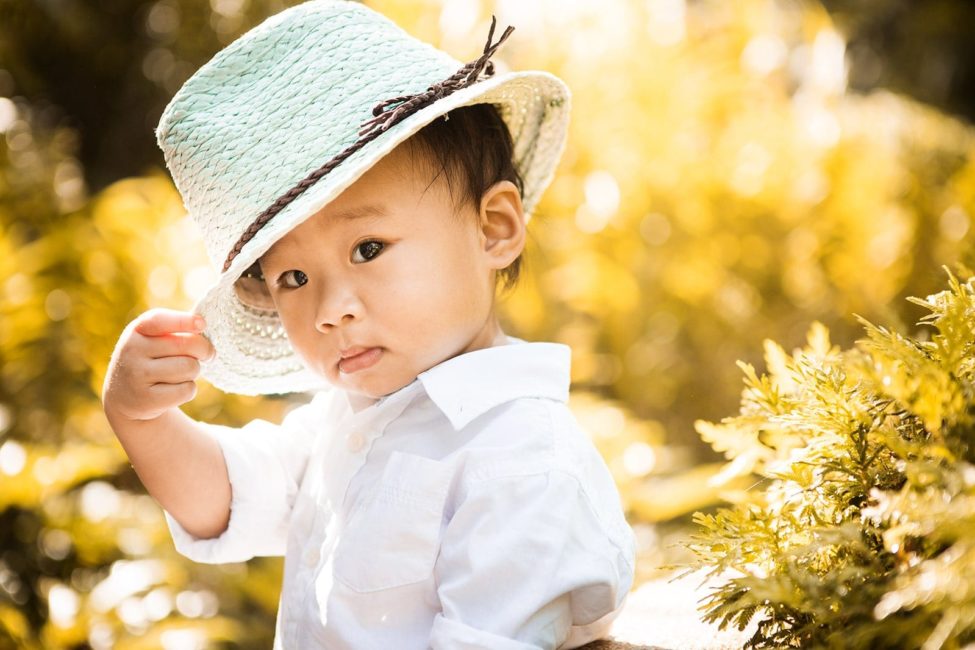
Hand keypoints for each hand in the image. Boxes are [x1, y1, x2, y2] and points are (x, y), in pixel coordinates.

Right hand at [102, 308, 215, 422]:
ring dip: (194, 371)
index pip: (159, 320)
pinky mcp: (146, 399)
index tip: (202, 324)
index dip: (184, 321)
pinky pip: (186, 390)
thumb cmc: (151, 359)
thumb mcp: (154, 339)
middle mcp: (132, 350)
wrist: (124, 397)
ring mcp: (137, 375)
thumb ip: (175, 330)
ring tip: (182, 373)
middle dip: (204, 350)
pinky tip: (174, 390)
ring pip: (189, 367)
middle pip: (186, 344)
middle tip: (208, 355)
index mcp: (136, 330)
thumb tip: (202, 325)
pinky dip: (188, 390)